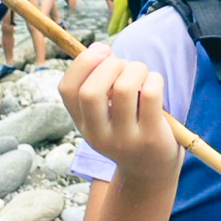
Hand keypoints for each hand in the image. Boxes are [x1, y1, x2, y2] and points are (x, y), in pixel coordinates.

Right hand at [59, 44, 179, 185]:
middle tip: (124, 66)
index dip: (82, 63)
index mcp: (82, 124)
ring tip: (141, 73)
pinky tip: (154, 84)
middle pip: (91, 92)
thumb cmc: (128, 128)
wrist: (150, 171)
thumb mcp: (105, 114)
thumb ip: (99, 84)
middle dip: (110, 65)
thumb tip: (100, 49)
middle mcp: (98, 135)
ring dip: (135, 68)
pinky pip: (151, 94)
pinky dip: (154, 79)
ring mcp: (125, 139)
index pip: (67, 90)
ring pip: (124, 88)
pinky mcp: (151, 138)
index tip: (102, 51)